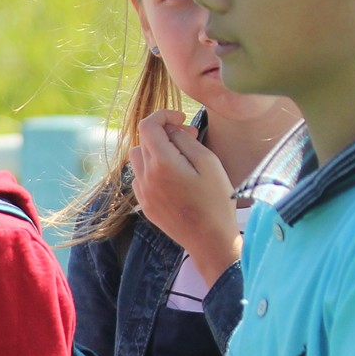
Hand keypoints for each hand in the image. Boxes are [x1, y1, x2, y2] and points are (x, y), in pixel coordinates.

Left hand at [129, 111, 241, 285]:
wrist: (210, 240)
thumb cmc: (216, 200)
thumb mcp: (208, 162)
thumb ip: (185, 140)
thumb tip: (171, 129)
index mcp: (161, 163)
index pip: (148, 126)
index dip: (163, 115)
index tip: (181, 118)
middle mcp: (145, 177)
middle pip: (144, 140)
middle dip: (164, 133)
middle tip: (189, 137)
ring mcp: (143, 193)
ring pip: (138, 158)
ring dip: (155, 150)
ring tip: (180, 157)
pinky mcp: (145, 205)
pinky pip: (140, 177)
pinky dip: (152, 169)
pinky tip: (173, 176)